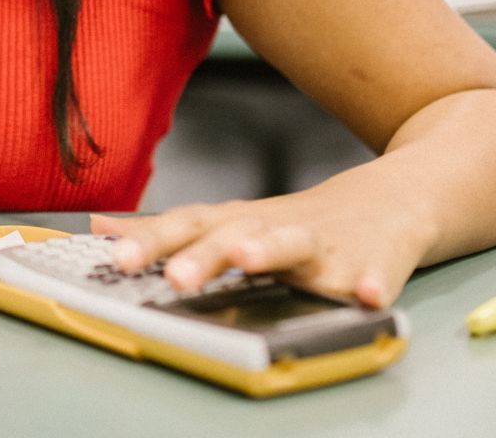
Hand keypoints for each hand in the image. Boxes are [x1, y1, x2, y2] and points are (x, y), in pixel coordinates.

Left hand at [91, 187, 436, 308]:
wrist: (395, 198)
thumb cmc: (300, 220)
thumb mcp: (233, 221)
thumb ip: (170, 232)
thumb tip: (101, 228)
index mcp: (241, 222)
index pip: (188, 225)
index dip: (152, 241)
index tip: (116, 259)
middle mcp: (277, 228)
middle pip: (235, 234)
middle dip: (204, 255)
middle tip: (174, 277)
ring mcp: (327, 245)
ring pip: (295, 243)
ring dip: (272, 249)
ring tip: (250, 259)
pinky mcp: (375, 261)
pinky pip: (376, 274)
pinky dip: (373, 283)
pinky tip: (367, 296)